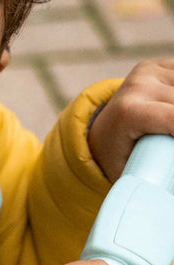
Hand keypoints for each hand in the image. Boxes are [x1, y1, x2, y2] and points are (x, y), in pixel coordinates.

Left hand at [89, 58, 173, 182]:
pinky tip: (171, 113)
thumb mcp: (128, 173)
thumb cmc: (116, 160)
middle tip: (169, 147)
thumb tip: (160, 199)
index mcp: (128, 112)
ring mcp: (149, 71)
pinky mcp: (160, 65)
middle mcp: (137, 85)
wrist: (98, 132)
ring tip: (169, 133)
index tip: (173, 151)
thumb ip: (146, 180)